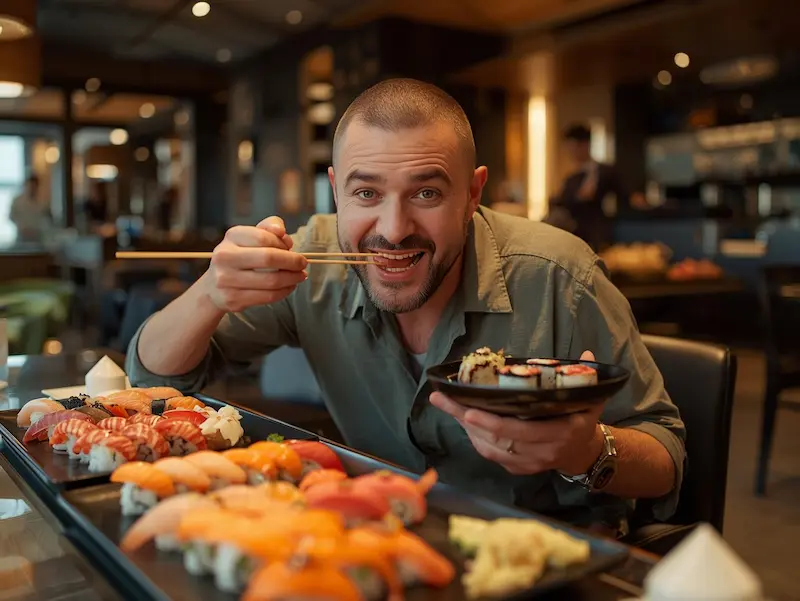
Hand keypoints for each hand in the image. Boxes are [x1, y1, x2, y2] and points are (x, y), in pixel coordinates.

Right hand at [203, 216, 307, 312]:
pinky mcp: (233, 299)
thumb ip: (269, 227)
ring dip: (292, 278)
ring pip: (271, 280)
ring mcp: (226, 280)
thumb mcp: (250, 237)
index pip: (264, 237)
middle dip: (293, 261)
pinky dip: (284, 291)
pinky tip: (290, 286)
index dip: (282, 242)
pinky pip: (268, 296)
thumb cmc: (240, 257)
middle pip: (269, 258)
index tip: (291, 247)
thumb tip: (281, 232)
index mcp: (231, 236)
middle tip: (303, 263)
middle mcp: (224, 257)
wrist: (214, 287)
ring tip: (300, 276)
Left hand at [429, 351, 605, 475]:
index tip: (469, 409)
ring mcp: (529, 464)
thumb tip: (587, 353)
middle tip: (442, 400)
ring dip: (466, 428)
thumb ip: (587, 377)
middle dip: (466, 419)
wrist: (583, 453)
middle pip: (498, 439)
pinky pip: (491, 455)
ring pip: (490, 449)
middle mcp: (542, 452)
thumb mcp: (591, 398)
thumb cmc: (582, 419)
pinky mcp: (518, 469)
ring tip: (447, 405)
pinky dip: (474, 438)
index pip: (522, 431)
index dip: (494, 423)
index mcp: (560, 433)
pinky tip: (462, 420)